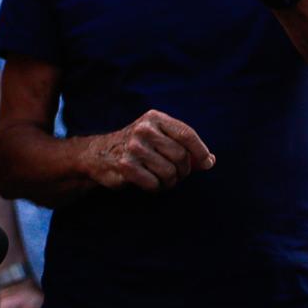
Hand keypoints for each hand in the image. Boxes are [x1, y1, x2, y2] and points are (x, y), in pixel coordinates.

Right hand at [84, 109, 214, 191]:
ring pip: (169, 173)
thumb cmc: (138, 147)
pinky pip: (154, 184)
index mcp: (154, 118)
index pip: (186, 134)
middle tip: (175, 174)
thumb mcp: (160, 138)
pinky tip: (149, 183)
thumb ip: (185, 148)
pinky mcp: (124, 166)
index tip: (206, 163)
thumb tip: (210, 162)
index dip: (200, 151)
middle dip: (183, 171)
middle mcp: (143, 130)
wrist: (98, 154)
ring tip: (161, 179)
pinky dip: (156, 188)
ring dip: (169, 182)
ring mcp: (133, 147)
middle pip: (180, 156)